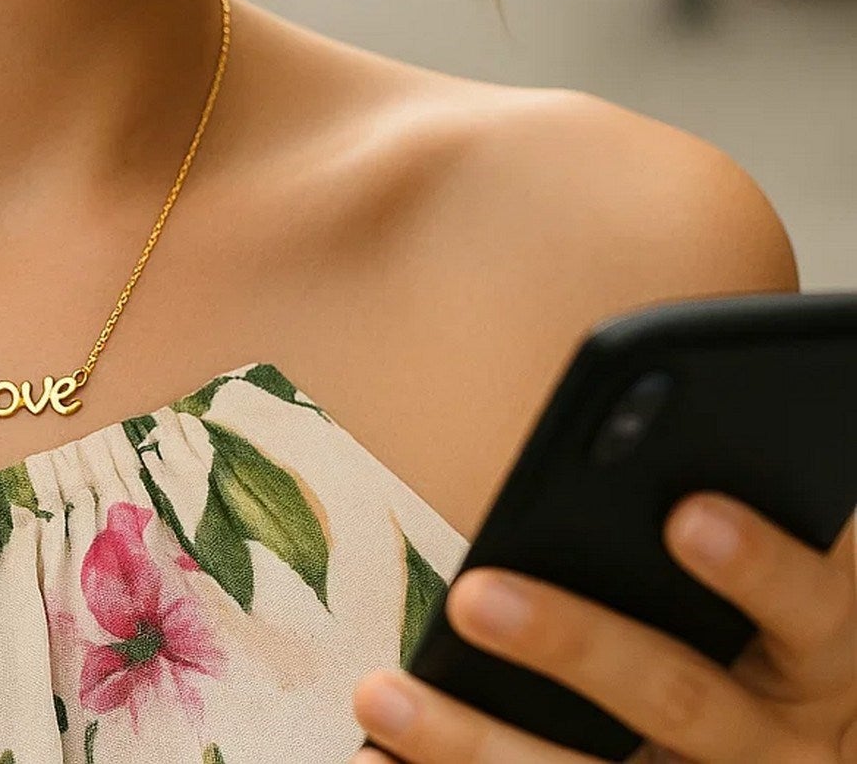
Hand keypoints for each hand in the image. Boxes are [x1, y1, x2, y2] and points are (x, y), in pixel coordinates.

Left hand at [351, 493, 856, 761]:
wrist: (824, 755)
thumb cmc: (797, 640)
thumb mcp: (807, 596)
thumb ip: (751, 537)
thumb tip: (669, 455)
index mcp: (826, 658)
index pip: (808, 606)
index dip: (757, 567)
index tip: (688, 517)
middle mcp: (779, 747)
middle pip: (678, 696)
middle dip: (574, 645)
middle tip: (476, 598)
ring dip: (475, 743)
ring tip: (381, 694)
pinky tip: (376, 763)